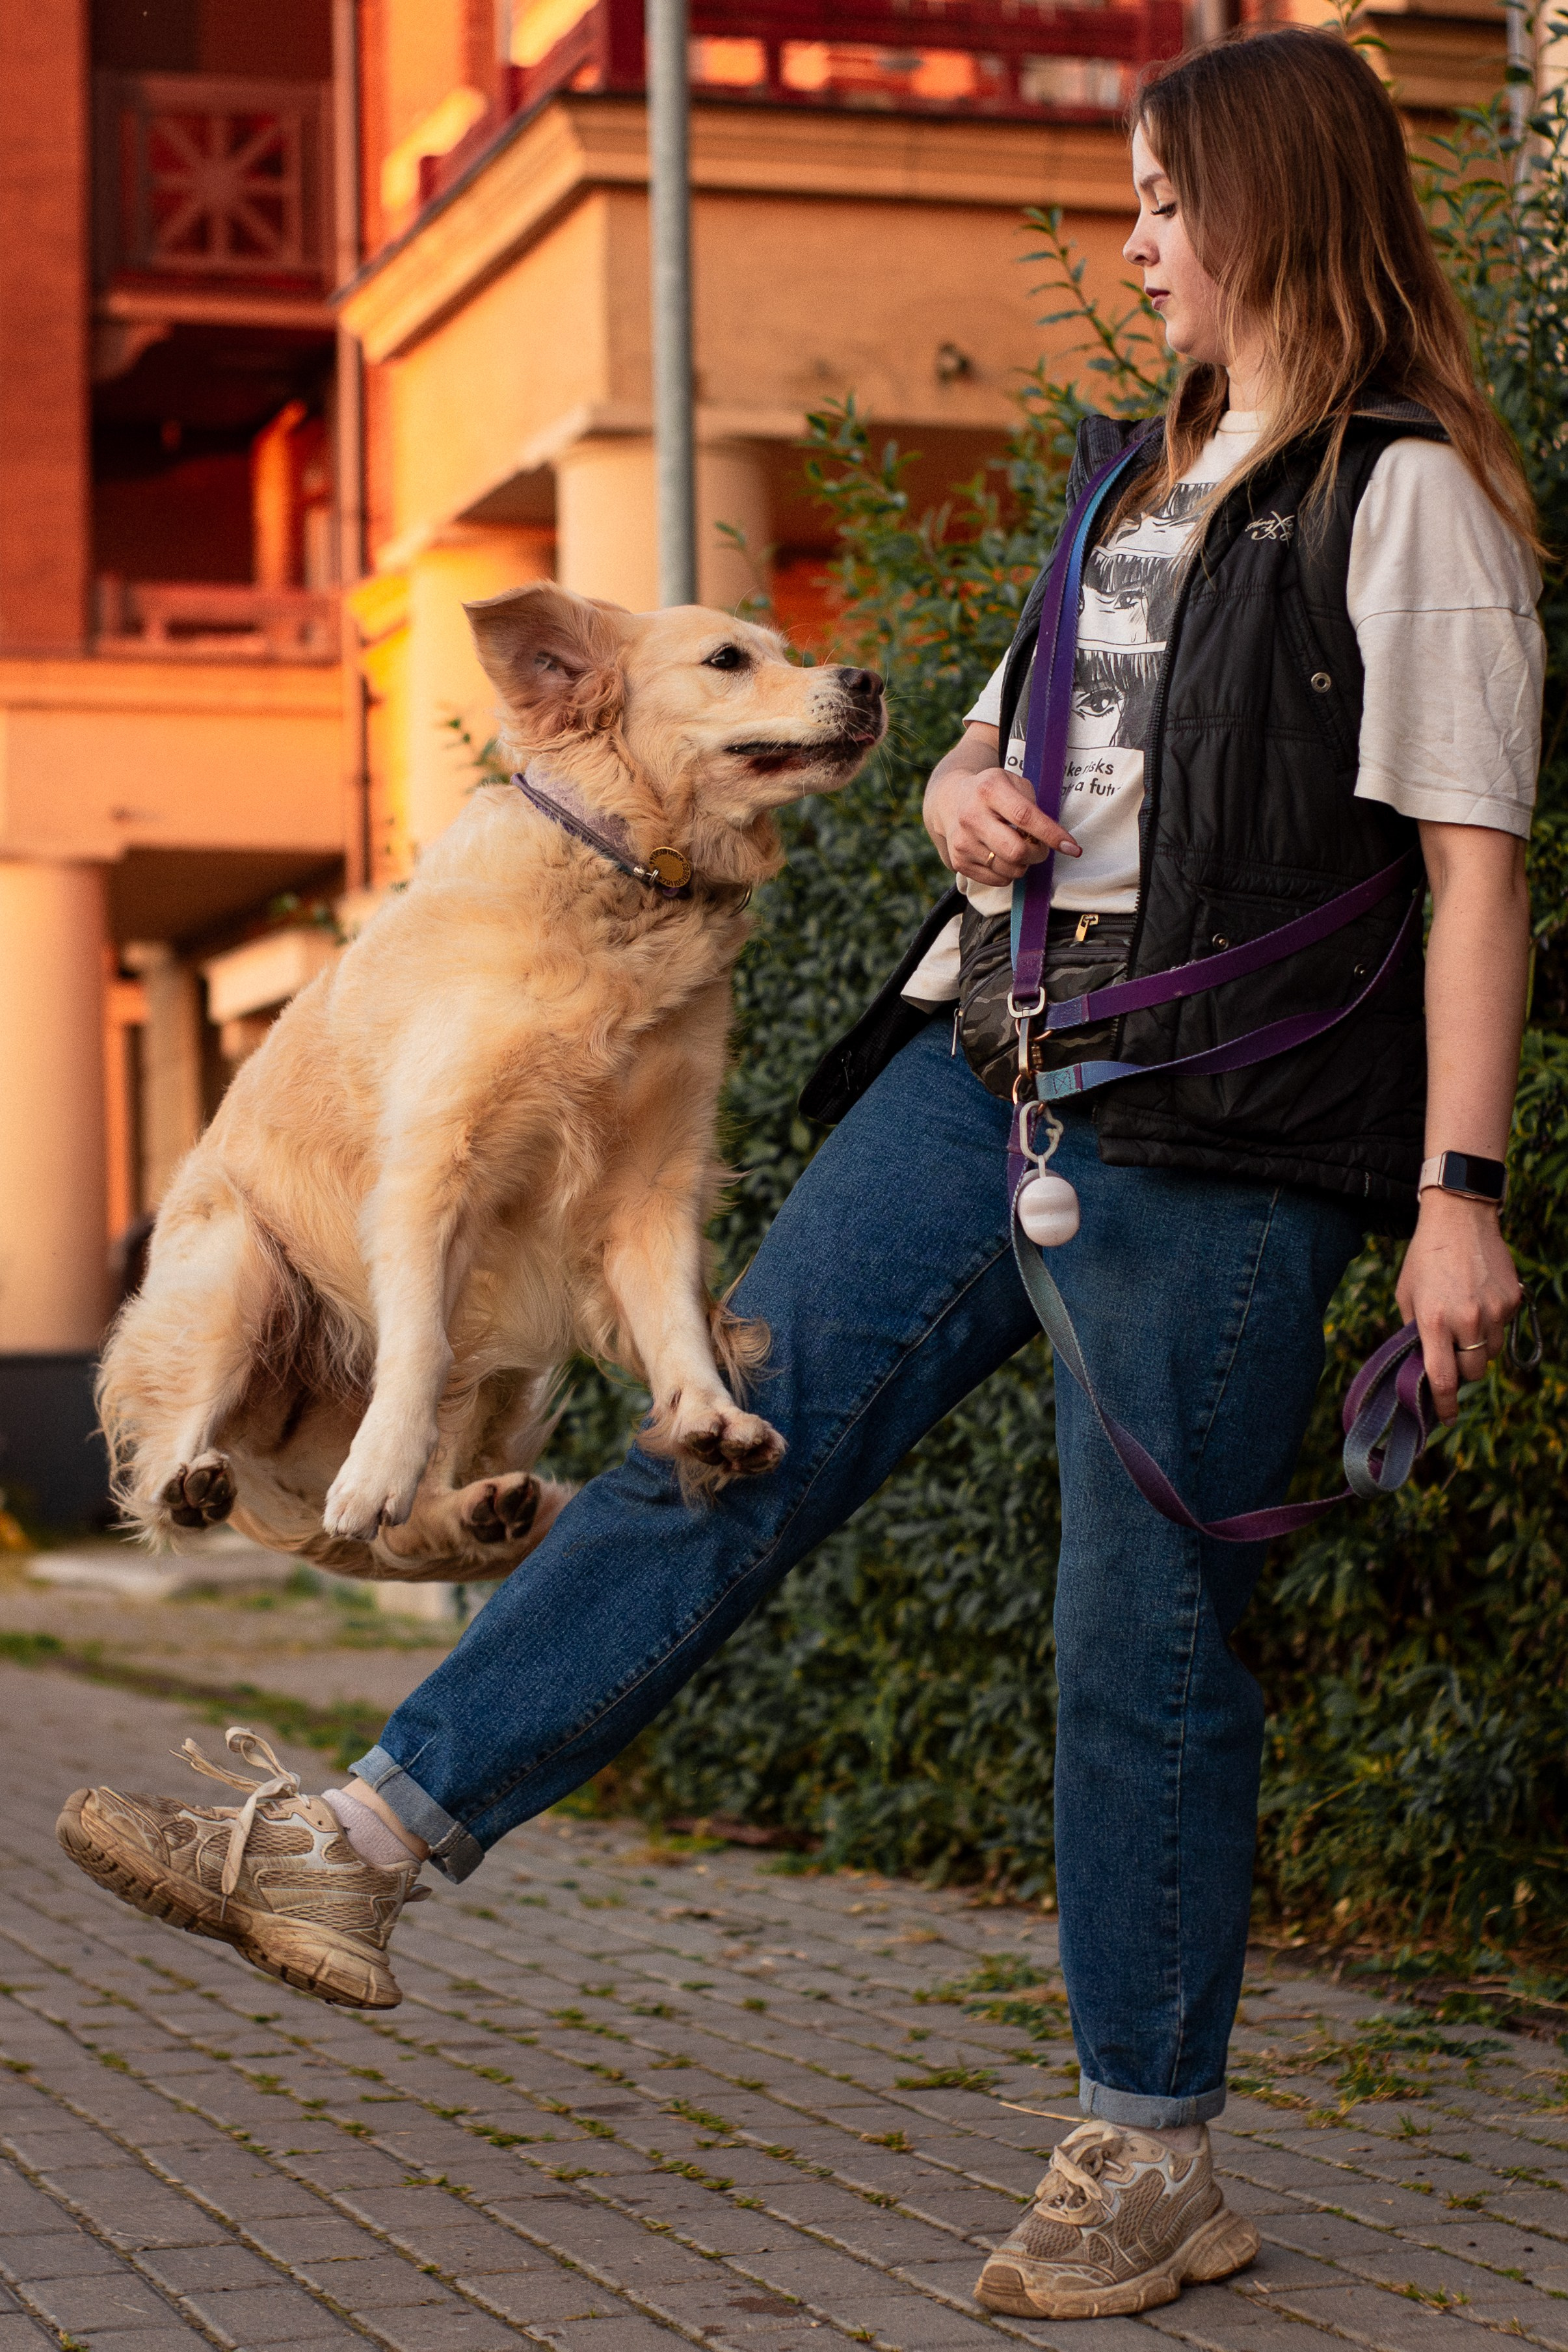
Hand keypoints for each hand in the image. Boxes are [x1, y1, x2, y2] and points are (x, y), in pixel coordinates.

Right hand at [924, 762, 1080, 884]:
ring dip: (1023, 864)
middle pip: (1016, 851)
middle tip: (1040, 848)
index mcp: (989, 790)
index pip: (1025, 817)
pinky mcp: (958, 861)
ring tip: (1018, 848)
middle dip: (1038, 854)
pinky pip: (997, 881)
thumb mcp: (1013, 783)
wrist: (950, 801)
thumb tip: (1052, 839)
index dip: (1051, 834)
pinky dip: (1008, 873)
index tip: (1072, 847)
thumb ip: (1033, 806)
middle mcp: (971, 816)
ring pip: (1009, 870)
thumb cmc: (992, 792)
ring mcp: (962, 841)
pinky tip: (1002, 856)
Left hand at [1396, 1191, 1522, 1424]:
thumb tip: (1423, 1366)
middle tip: (1450, 1353)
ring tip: (1463, 1319)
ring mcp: (1494, 1311)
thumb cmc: (1424, 1258)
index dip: (1444, 1406)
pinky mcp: (1512, 1300)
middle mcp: (1467, 1320)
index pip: (1443, 1379)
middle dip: (1461, 1371)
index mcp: (1433, 1321)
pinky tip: (1478, 1299)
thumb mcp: (1407, 1295)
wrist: (1460, 1218)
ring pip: (1491, 1354)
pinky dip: (1491, 1325)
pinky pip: (1503, 1329)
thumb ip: (1414, 1333)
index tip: (1444, 1420)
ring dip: (1477, 1349)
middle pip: (1472, 1373)